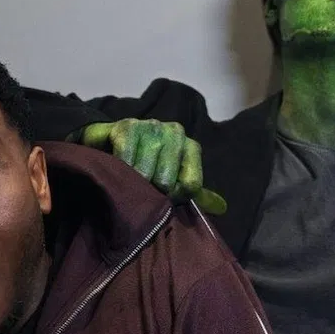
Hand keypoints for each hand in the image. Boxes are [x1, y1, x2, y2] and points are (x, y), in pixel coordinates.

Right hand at [72, 119, 226, 214]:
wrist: (112, 140)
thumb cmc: (148, 164)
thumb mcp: (174, 179)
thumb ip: (195, 194)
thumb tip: (222, 208)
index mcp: (191, 146)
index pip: (191, 186)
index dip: (174, 199)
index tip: (162, 197)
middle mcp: (176, 132)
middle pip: (166, 182)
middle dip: (150, 191)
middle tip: (140, 186)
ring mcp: (152, 126)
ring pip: (145, 173)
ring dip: (133, 183)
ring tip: (127, 179)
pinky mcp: (128, 125)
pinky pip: (126, 160)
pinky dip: (120, 170)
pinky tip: (117, 168)